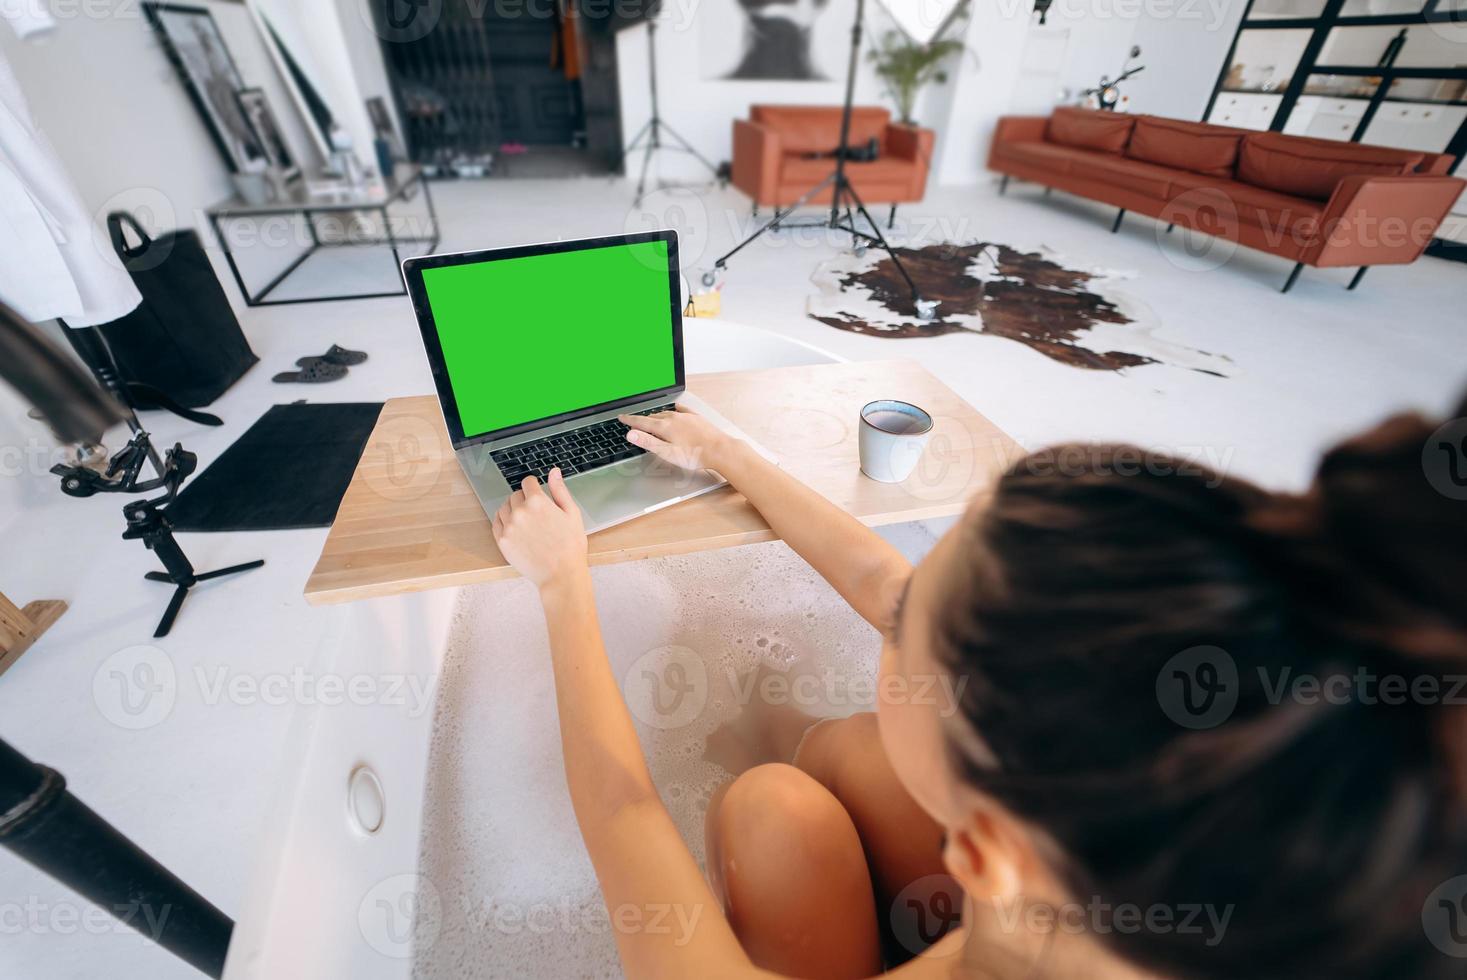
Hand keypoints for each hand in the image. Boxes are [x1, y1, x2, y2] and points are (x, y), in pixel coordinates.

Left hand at [490, 469, 586, 588]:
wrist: (561, 574)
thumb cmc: (570, 546)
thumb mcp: (572, 513)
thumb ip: (560, 490)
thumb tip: (554, 471)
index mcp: (538, 501)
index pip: (528, 482)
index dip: (534, 487)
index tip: (537, 494)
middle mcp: (520, 511)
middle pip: (515, 495)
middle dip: (525, 500)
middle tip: (536, 514)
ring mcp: (509, 527)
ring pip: (504, 508)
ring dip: (513, 510)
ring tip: (526, 522)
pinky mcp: (502, 541)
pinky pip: (496, 523)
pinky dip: (504, 522)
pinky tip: (515, 529)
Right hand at [619, 404, 736, 472]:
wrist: (720, 450)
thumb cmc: (695, 455)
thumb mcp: (667, 452)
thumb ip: (648, 442)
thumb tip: (630, 434)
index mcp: (665, 427)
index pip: (642, 422)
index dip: (630, 420)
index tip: (621, 417)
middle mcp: (674, 418)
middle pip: (653, 417)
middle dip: (642, 419)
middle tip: (633, 420)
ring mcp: (686, 417)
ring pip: (666, 414)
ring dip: (656, 416)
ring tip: (650, 418)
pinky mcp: (697, 418)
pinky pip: (683, 410)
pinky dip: (675, 409)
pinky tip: (675, 408)